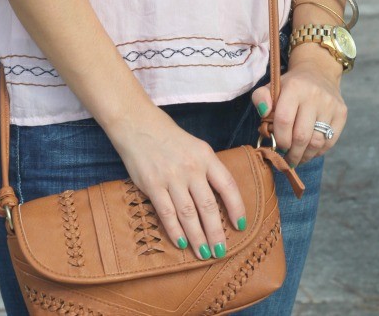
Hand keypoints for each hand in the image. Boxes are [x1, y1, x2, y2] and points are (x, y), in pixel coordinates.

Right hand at [108, 105, 246, 259]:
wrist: (137, 124)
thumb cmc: (169, 137)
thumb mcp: (195, 146)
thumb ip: (207, 169)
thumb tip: (220, 199)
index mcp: (205, 155)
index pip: (227, 185)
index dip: (237, 208)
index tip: (240, 226)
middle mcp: (190, 167)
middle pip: (208, 206)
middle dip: (216, 232)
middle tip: (221, 251)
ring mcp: (170, 176)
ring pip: (188, 214)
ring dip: (197, 237)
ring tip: (204, 253)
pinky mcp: (152, 184)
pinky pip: (167, 213)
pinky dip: (175, 231)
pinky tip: (181, 242)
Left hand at [252, 46, 346, 167]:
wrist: (318, 72)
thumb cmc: (291, 86)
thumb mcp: (272, 86)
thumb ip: (260, 98)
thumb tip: (264, 113)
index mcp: (294, 87)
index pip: (284, 120)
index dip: (279, 138)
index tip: (277, 144)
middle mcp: (314, 95)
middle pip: (301, 136)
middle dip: (292, 153)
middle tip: (286, 158)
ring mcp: (330, 105)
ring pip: (316, 142)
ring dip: (305, 156)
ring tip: (297, 158)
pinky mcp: (342, 113)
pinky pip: (330, 142)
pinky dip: (318, 151)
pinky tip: (310, 151)